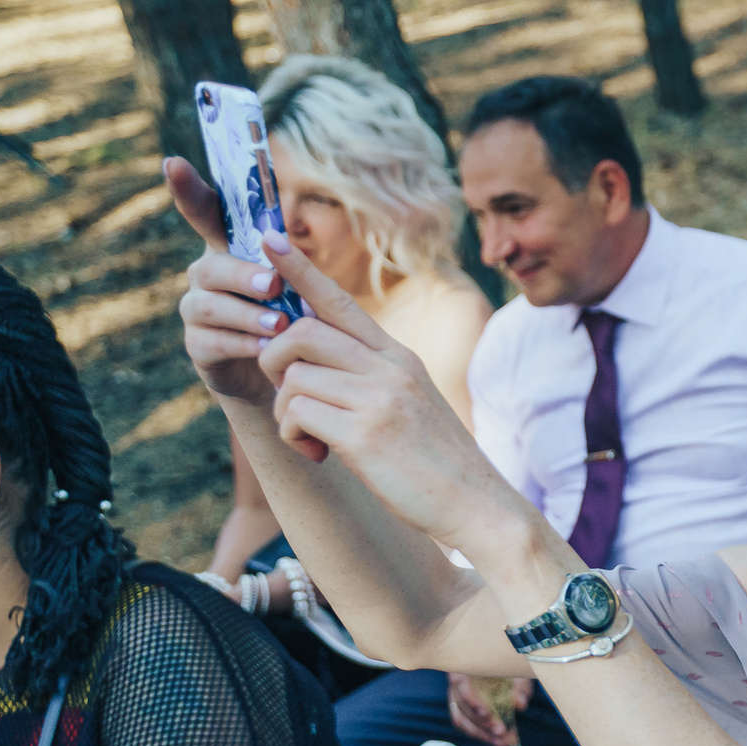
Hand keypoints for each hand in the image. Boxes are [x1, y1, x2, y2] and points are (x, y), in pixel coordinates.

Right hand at [168, 157, 291, 416]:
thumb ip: (289, 263)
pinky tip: (266, 350)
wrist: (283, 375)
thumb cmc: (293, 318)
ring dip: (246, 313)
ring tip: (279, 324)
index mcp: (228, 250)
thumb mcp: (298, 287)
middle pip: (213, 267)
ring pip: (210, 305)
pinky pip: (212, 341)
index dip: (186, 188)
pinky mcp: (199, 346)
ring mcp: (197, 311)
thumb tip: (283, 248)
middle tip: (275, 285)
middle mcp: (205, 276)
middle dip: (243, 274)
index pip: (204, 213)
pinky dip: (242, 344)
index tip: (172, 163)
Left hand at [246, 226, 536, 557]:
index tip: (269, 239)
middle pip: (301, 333)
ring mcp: (378, 399)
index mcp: (399, 358)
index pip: (341, 302)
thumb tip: (313, 366)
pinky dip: (292, 436)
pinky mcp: (363, 434)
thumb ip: (372, 377)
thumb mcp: (412, 405)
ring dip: (285, 411)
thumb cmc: (438, 464)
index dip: (300, 270)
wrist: (477, 506)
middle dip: (273, 360)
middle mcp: (390, 369)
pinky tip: (317, 454)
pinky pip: (295, 414)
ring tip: (310, 438)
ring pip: (292, 378)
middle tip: (284, 393)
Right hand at [447, 672, 528, 745]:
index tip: (486, 714)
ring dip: (481, 733)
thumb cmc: (509, 667)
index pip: (460, 683)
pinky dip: (481, 735)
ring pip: (462, 719)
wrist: (505, 666)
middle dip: (482, 723)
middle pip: (462, 706)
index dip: (471, 699)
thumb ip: (520, 687)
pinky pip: (465, 725)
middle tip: (502, 732)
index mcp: (467, 666)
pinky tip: (496, 740)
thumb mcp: (518, 673)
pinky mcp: (462, 710)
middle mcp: (457, 682)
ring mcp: (457, 697)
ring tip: (501, 741)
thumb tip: (520, 704)